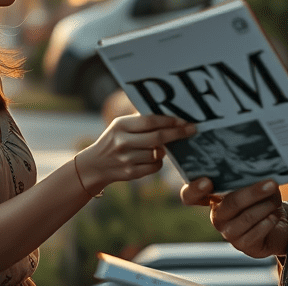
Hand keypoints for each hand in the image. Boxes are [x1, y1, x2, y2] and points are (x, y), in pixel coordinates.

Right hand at [75, 114, 194, 194]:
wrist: (95, 164)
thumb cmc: (115, 140)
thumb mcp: (121, 125)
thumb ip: (141, 120)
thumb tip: (170, 115)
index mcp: (121, 125)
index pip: (150, 121)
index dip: (170, 120)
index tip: (185, 120)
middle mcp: (122, 142)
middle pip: (158, 138)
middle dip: (178, 133)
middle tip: (192, 129)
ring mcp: (126, 159)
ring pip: (158, 153)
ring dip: (164, 150)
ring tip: (159, 146)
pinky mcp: (131, 173)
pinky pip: (155, 166)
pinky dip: (158, 162)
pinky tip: (151, 158)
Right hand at [181, 178, 287, 258]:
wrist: (277, 225)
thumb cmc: (262, 200)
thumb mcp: (255, 185)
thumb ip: (250, 179)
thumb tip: (260, 173)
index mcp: (213, 196)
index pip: (190, 195)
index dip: (194, 189)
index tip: (207, 182)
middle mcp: (217, 215)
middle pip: (231, 203)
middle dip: (253, 193)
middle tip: (271, 184)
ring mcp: (228, 232)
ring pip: (246, 218)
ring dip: (265, 207)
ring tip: (276, 200)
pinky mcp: (242, 245)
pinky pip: (255, 233)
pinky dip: (267, 222)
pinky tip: (274, 216)